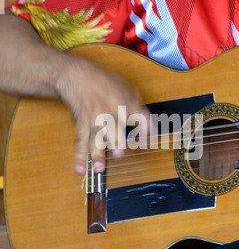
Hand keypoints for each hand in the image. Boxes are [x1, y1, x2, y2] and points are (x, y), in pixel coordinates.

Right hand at [56, 55, 149, 174]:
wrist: (78, 78)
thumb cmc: (106, 85)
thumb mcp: (128, 90)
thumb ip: (140, 110)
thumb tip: (150, 129)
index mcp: (125, 103)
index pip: (138, 117)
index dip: (145, 129)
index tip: (150, 141)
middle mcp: (109, 113)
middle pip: (113, 129)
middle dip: (116, 141)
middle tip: (119, 154)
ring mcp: (95, 121)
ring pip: (95, 139)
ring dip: (97, 154)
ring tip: (99, 168)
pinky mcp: (82, 126)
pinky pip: (80, 143)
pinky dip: (79, 157)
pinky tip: (80, 170)